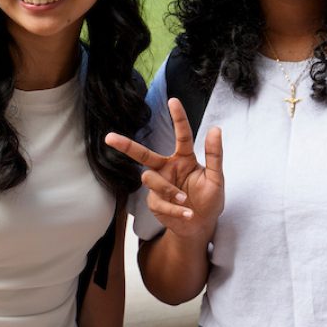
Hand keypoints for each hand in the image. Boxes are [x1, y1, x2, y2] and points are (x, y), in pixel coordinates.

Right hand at [104, 97, 224, 239]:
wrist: (201, 226)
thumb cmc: (210, 200)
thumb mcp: (216, 178)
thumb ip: (214, 155)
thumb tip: (215, 129)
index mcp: (184, 159)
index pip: (181, 135)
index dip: (178, 118)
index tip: (173, 100)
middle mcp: (167, 169)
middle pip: (143, 154)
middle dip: (126, 145)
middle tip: (109, 137)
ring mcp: (158, 186)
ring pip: (150, 179)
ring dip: (169, 190)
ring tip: (185, 200)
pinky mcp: (154, 203)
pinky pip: (158, 201)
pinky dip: (174, 209)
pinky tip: (187, 214)